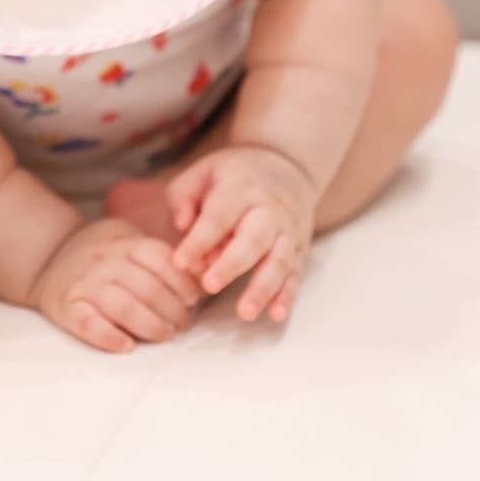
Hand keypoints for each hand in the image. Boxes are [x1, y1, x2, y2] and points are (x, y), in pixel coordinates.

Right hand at [28, 218, 203, 352]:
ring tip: (165, 334)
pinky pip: (87, 323)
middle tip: (183, 324)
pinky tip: (126, 346)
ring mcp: (84, 283)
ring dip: (150, 325)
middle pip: (147, 287)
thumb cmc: (103, 255)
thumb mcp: (128, 242)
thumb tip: (203, 275)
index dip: (182, 281)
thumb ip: (158, 257)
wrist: (48, 257)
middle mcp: (104, 261)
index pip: (160, 259)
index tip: (193, 299)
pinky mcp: (66, 306)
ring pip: (123, 306)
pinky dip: (108, 337)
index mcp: (124, 243)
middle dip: (173, 310)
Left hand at [166, 146, 317, 322]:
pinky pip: (295, 274)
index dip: (199, 240)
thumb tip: (182, 227)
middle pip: (252, 238)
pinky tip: (276, 314)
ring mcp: (288, 230)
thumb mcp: (203, 172)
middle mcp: (268, 209)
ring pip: (278, 260)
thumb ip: (184, 198)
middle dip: (232, 264)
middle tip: (209, 286)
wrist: (285, 166)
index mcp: (240, 187)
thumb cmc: (232, 175)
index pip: (218, 216)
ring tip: (245, 313)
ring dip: (263, 288)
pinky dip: (287, 295)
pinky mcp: (299, 249)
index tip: (180, 262)